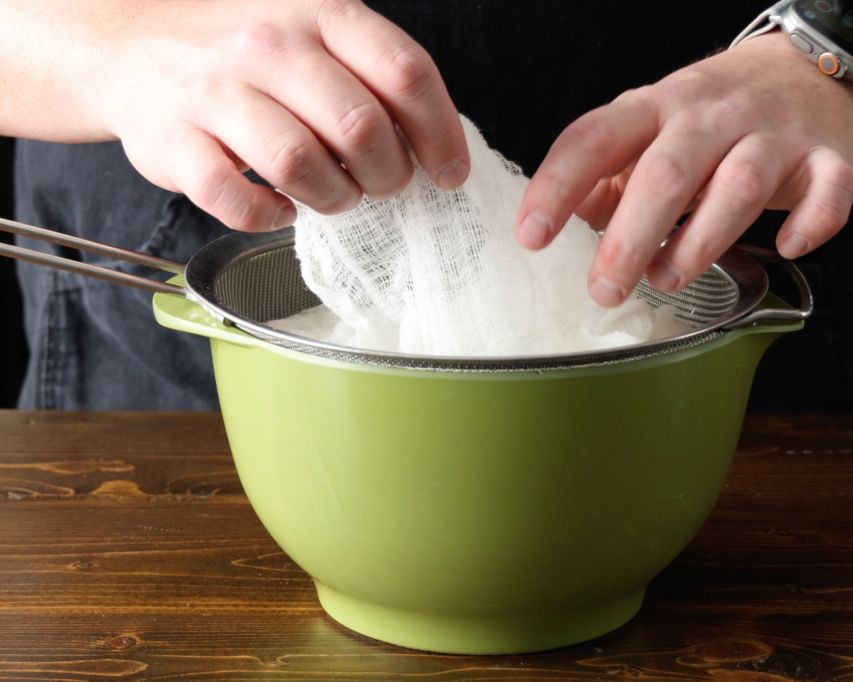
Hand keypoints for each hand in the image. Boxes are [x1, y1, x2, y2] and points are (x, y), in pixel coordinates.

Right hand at [97, 0, 467, 230]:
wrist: (130, 47)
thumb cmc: (245, 53)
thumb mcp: (315, 33)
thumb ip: (373, 75)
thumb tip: (434, 144)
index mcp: (319, 11)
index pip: (405, 73)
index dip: (440, 135)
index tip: (449, 174)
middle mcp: (267, 44)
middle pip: (361, 127)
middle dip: (387, 174)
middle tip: (380, 184)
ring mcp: (216, 91)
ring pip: (301, 165)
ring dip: (334, 198)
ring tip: (332, 195)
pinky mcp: (174, 142)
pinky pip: (237, 200)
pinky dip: (269, 217)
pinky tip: (279, 208)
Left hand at [515, 34, 852, 305]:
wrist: (806, 69)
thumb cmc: (711, 116)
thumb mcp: (648, 131)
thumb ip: (607, 177)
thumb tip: (568, 224)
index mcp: (654, 109)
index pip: (594, 139)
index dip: (558, 187)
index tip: (531, 238)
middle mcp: (710, 116)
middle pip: (666, 173)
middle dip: (630, 238)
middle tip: (604, 290)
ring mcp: (772, 134)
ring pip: (737, 187)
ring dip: (699, 243)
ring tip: (667, 279)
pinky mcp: (827, 156)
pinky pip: (828, 192)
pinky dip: (811, 223)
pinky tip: (787, 248)